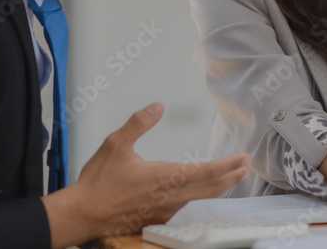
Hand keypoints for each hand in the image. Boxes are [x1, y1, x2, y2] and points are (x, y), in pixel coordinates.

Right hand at [43, 103, 248, 247]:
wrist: (81, 214)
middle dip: (231, 177)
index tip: (243, 159)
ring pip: (198, 200)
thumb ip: (139, 123)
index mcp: (164, 178)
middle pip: (210, 189)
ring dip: (215, 188)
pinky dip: (196, 198)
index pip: (205, 171)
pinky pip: (182, 209)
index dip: (227, 165)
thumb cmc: (98, 182)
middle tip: (244, 168)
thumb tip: (157, 106)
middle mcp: (169, 197)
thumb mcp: (116, 144)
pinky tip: (195, 193)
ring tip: (227, 178)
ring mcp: (164, 211)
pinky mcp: (155, 220)